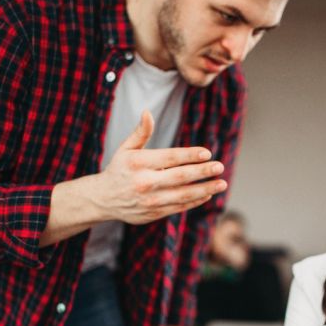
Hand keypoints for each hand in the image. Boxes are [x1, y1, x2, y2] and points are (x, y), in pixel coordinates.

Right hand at [95, 110, 227, 224]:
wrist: (103, 199)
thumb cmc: (119, 169)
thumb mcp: (125, 149)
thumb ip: (140, 132)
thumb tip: (148, 112)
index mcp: (139, 163)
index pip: (170, 158)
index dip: (190, 155)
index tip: (208, 153)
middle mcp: (144, 182)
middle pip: (179, 177)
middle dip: (202, 172)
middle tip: (220, 167)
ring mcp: (150, 200)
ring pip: (182, 195)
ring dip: (204, 189)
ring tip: (221, 183)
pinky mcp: (153, 213)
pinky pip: (178, 207)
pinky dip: (194, 201)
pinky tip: (208, 193)